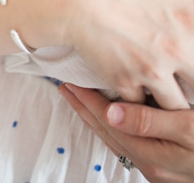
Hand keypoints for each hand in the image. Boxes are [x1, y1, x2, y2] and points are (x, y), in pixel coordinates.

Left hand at [59, 84, 193, 181]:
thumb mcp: (190, 130)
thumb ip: (151, 122)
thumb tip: (112, 113)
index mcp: (151, 154)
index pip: (109, 123)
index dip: (88, 100)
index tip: (71, 81)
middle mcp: (150, 163)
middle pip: (107, 131)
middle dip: (85, 108)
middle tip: (65, 85)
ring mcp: (158, 166)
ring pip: (117, 137)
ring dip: (96, 115)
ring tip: (80, 96)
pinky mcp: (167, 163)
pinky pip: (131, 141)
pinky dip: (116, 124)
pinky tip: (114, 113)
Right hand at [63, 0, 193, 108]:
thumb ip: (188, 8)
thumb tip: (193, 18)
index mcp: (191, 23)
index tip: (191, 70)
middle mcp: (178, 50)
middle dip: (191, 89)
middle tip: (183, 86)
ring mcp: (152, 70)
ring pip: (176, 108)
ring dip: (169, 101)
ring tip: (161, 94)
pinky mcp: (126, 82)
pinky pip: (141, 105)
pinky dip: (138, 100)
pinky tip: (132, 87)